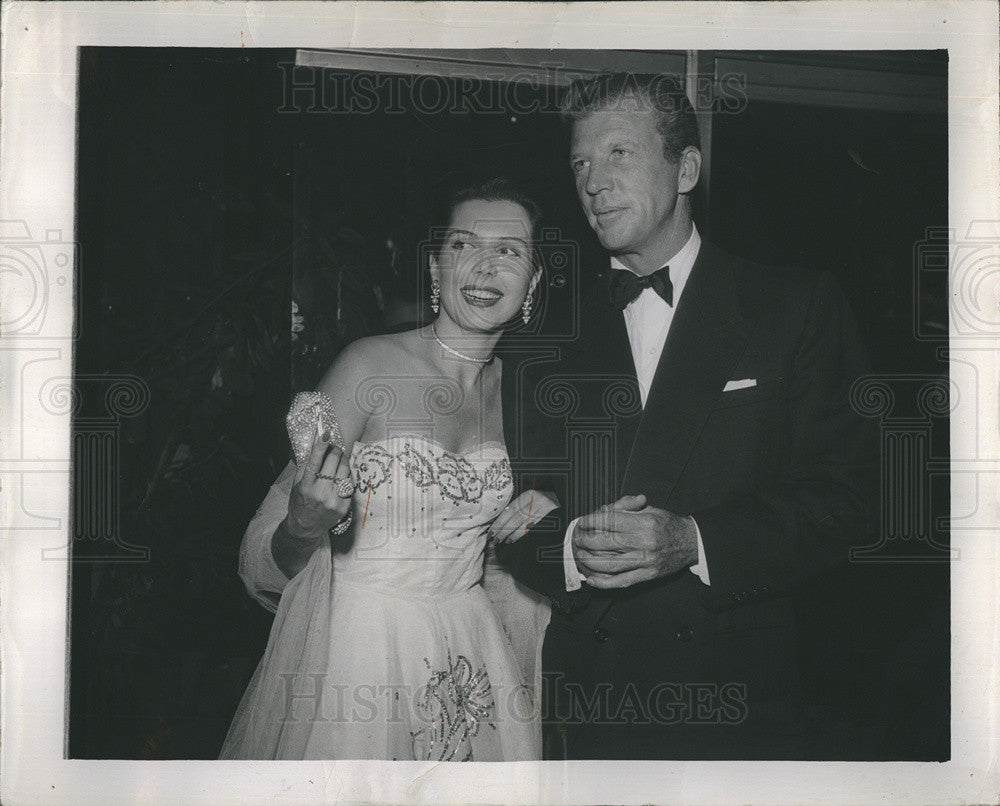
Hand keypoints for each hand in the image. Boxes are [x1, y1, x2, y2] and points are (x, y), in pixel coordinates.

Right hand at [284, 422, 353, 539]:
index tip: (326, 434)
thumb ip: (306, 467)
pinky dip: (346, 476)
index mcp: (306, 487)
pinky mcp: (344, 506)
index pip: (314, 463)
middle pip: (334, 462)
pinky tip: (341, 476)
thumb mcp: (297, 484)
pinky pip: (350, 484)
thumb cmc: (300, 502)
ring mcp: (334, 500)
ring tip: (339, 460)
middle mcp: (320, 493)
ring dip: (343, 461)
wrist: (306, 527)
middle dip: (335, 450)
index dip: (320, 447)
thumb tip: (316, 447)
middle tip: (334, 447)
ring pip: (345, 471)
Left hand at [488, 490, 558, 543]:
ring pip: (523, 525)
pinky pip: (531, 528)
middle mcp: (535, 501)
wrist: (559, 494)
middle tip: (495, 539)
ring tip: (502, 541)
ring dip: (511, 535)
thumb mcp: (528, 496)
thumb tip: (501, 519)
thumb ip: (517, 505)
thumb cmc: (541, 495)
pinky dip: (521, 534)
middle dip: (503, 530)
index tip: (492, 530)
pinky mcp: (549, 517)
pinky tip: (513, 539)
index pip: (510, 510)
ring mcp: (543, 510)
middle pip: (516, 519)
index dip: (500, 522)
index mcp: (528, 494)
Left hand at [572, 494, 697, 588]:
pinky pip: (622, 581)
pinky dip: (605, 583)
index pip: (611, 521)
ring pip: (611, 564)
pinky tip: (592, 579)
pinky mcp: (648, 576)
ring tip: (580, 556)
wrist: (690, 542)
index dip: (593, 521)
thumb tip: (603, 510)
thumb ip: (626, 507)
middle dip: (587, 541)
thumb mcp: (649, 509)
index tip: (583, 521)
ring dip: (591, 562)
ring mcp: (646, 561)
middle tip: (577, 538)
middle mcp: (645, 543)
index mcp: (645, 523)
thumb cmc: (667, 524)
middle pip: (607, 543)